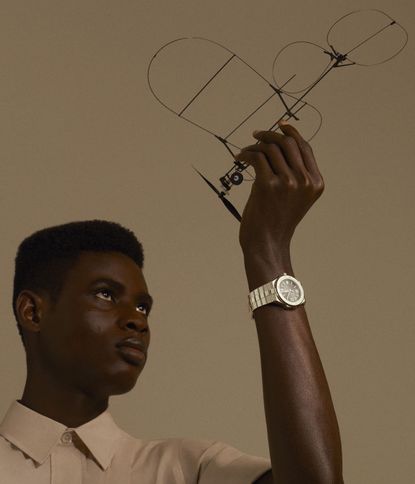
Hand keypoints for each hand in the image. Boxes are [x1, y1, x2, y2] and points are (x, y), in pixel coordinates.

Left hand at [235, 122, 323, 259]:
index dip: (291, 133)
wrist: (267, 243)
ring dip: (254, 146)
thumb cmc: (277, 221)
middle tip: (256, 134)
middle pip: (288, 143)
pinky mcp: (267, 185)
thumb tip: (278, 145)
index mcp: (316, 183)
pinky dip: (246, 154)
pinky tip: (239, 158)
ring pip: (270, 148)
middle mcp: (305, 181)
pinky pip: (256, 157)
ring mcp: (288, 182)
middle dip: (270, 134)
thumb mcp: (296, 198)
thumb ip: (296, 175)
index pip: (304, 148)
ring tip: (245, 152)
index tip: (278, 125)